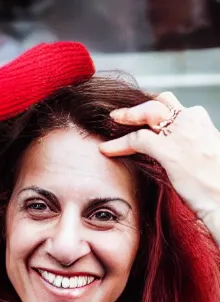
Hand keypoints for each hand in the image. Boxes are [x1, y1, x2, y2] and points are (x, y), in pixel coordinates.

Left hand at [100, 92, 219, 239]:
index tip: (143, 118)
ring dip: (127, 116)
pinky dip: (118, 143)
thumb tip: (180, 157)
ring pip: (147, 113)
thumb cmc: (217, 186)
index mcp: (202, 123)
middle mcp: (193, 121)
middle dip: (140, 106)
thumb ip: (192, 149)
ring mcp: (180, 133)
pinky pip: (136, 139)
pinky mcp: (168, 150)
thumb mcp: (206, 158)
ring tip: (111, 121)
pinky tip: (106, 149)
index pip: (175, 108)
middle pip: (161, 102)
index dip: (156, 111)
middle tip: (122, 114)